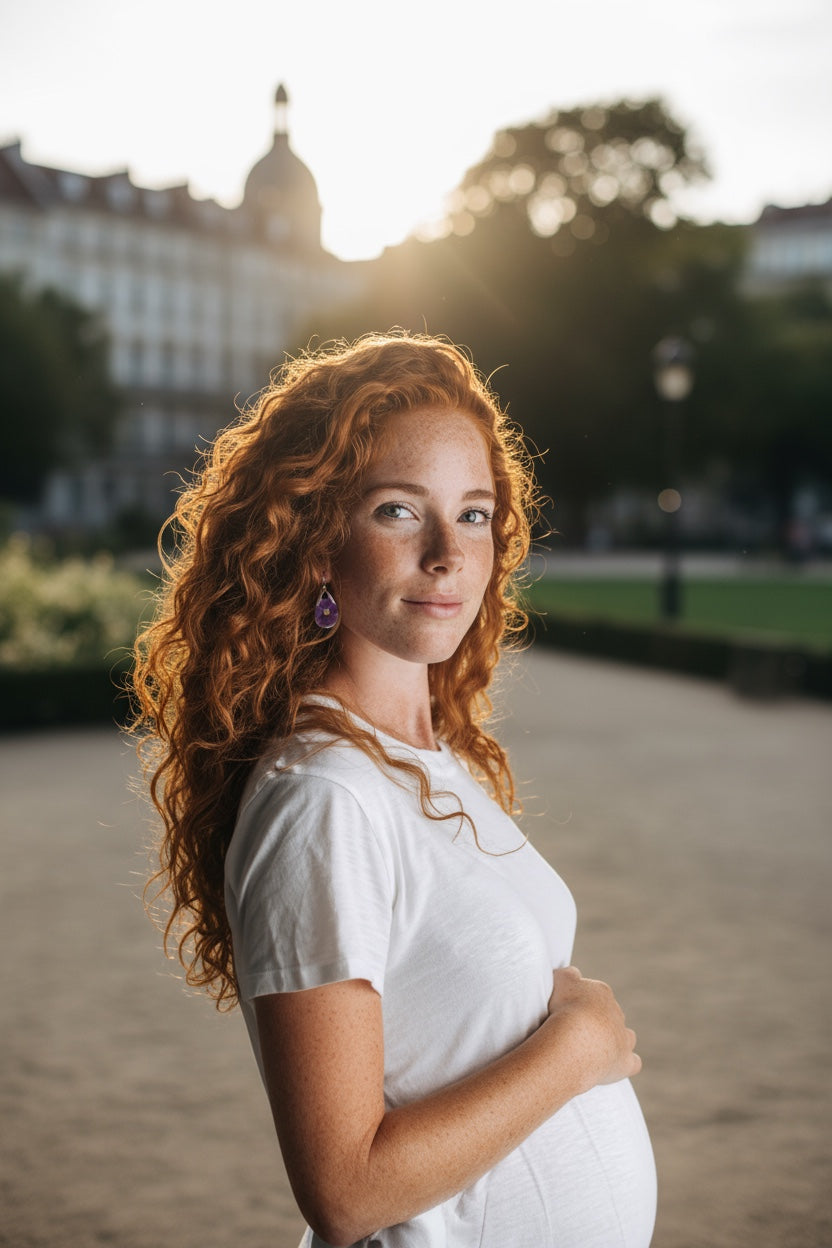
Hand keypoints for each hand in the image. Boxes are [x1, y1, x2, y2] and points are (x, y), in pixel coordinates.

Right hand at [545, 966, 641, 1091]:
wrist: (575, 1039)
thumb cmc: (564, 1008)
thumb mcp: (560, 979)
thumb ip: (568, 974)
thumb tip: (573, 974)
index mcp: (602, 992)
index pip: (595, 994)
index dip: (582, 1004)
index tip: (569, 1012)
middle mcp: (617, 1013)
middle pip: (610, 1015)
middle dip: (597, 1022)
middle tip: (576, 1033)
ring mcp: (623, 1038)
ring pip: (626, 1036)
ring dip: (615, 1040)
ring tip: (594, 1050)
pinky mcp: (626, 1062)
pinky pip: (633, 1063)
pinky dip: (625, 1064)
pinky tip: (613, 1067)